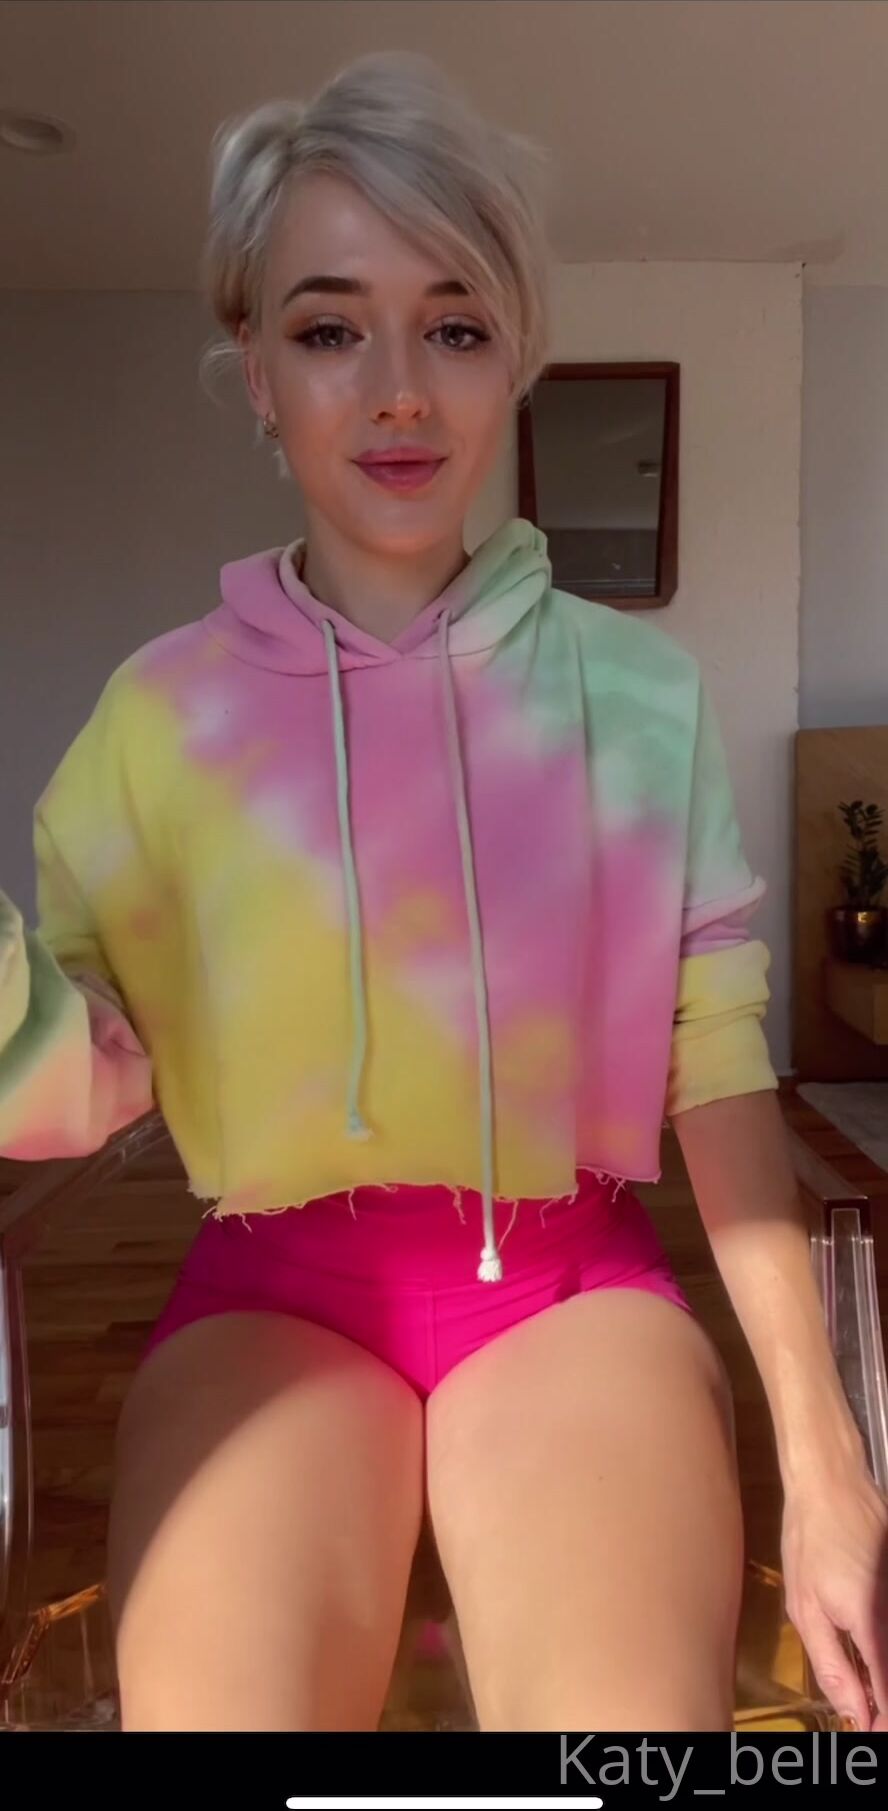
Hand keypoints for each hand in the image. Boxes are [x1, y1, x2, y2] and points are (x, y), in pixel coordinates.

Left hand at [781, 1466, 887, 1730]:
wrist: (831, 1482)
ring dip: (885, 1677)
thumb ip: (831, 1665)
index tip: (870, 1733)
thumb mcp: (806, 1607)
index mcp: (872, 1620)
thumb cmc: (810, 1539)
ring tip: (867, 1690)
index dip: (883, 1720)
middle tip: (867, 1716)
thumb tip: (853, 1712)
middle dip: (886, 1703)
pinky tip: (871, 1656)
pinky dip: (885, 1648)